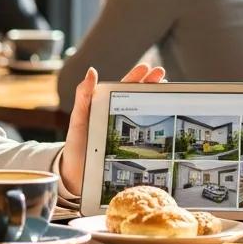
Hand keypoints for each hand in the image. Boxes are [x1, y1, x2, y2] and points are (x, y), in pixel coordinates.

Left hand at [60, 64, 164, 193]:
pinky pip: (146, 133)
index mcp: (106, 107)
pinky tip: (166, 120)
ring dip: (156, 100)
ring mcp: (126, 131)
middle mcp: (118, 116)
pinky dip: (156, 126)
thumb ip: (83, 96)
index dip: (136, 77)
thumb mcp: (78, 119)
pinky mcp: (132, 146)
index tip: (147, 68)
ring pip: (144, 111)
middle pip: (138, 96)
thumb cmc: (76, 145)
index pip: (123, 88)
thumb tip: (91, 71)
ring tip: (166, 89)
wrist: (76, 175)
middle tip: (162, 73)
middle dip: (150, 83)